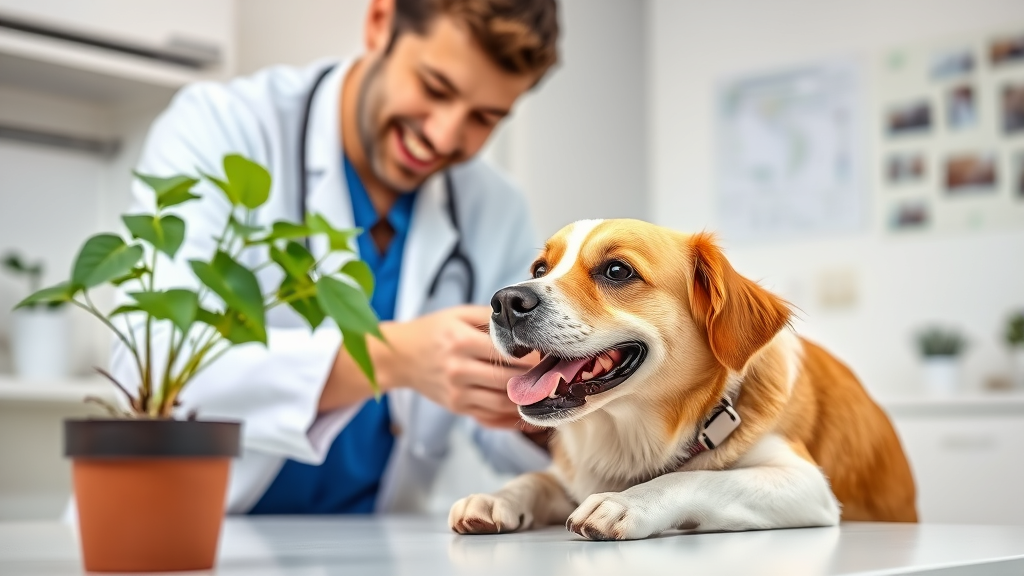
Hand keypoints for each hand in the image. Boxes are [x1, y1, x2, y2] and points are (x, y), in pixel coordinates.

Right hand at [382, 305, 536, 427]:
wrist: (399, 357)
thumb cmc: (432, 332)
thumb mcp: (458, 314)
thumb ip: (490, 317)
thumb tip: (524, 322)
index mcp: (461, 342)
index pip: (506, 353)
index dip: (533, 355)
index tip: (550, 352)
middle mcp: (459, 369)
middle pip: (509, 381)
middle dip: (535, 379)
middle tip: (555, 374)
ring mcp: (458, 393)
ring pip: (503, 404)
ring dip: (527, 401)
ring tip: (546, 392)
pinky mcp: (458, 408)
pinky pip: (490, 418)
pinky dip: (511, 418)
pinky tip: (527, 411)